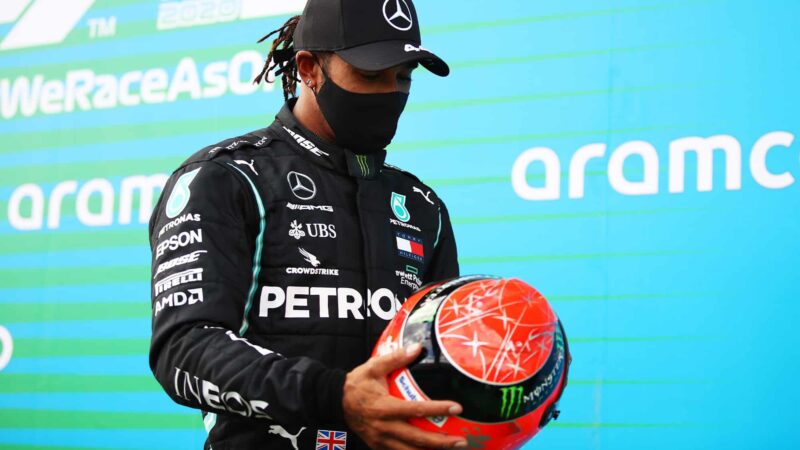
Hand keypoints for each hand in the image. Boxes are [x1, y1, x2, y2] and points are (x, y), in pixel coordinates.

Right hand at [343, 343, 467, 449]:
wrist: (335, 401)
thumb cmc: (357, 383)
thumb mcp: (373, 367)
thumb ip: (395, 358)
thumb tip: (418, 348)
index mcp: (384, 407)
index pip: (416, 409)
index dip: (438, 409)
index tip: (457, 407)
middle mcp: (384, 427)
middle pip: (417, 439)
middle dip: (441, 442)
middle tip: (461, 440)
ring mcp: (381, 440)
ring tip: (452, 448)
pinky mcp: (378, 446)